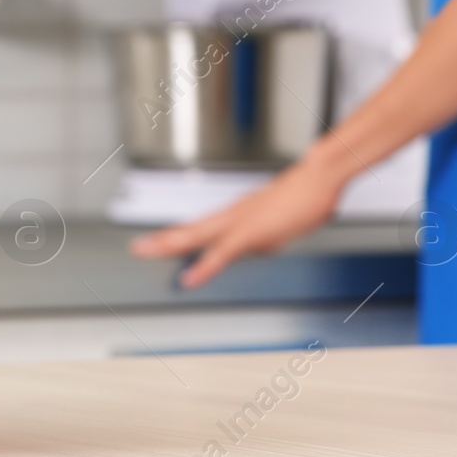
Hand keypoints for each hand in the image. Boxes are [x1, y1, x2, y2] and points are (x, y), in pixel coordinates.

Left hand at [128, 157, 347, 287]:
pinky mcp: (251, 233)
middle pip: (190, 230)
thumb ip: (263, 235)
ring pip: (196, 237)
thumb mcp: (279, 223)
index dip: (177, 235)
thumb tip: (256, 246)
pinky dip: (203, 268)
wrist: (319, 177)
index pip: (200, 227)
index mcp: (237, 214)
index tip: (158, 241)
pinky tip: (189, 279)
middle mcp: (232, 216)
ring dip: (169, 245)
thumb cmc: (305, 196)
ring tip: (146, 252)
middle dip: (162, 240)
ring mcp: (239, 222)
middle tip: (137, 248)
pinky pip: (221, 254)